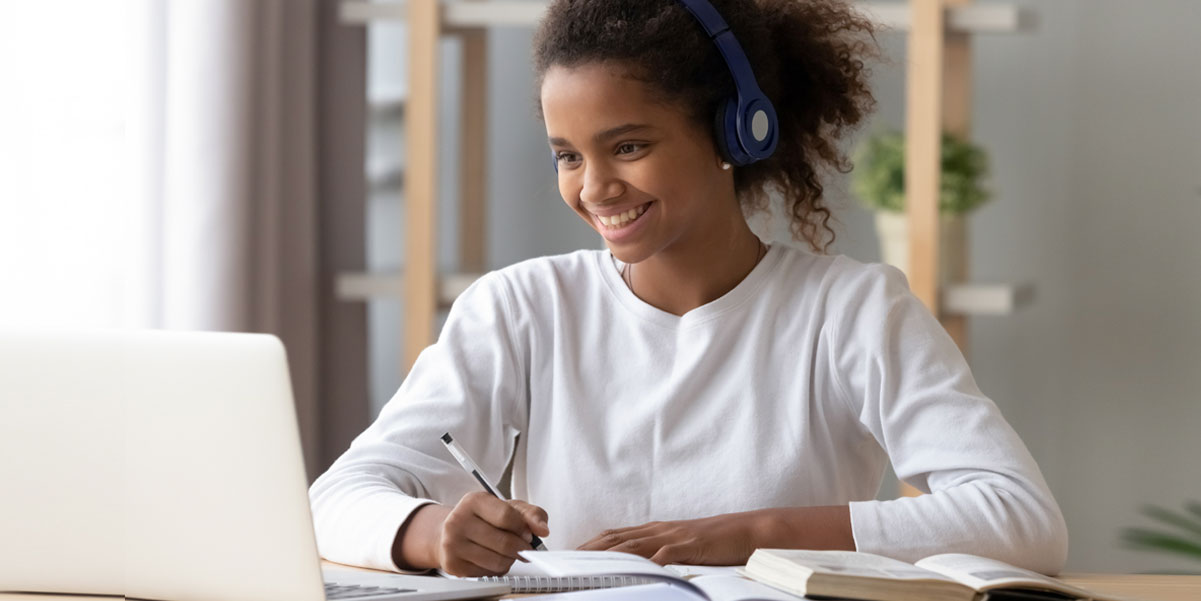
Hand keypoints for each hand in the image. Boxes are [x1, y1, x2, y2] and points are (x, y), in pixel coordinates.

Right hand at [435, 491, 549, 576]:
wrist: (452, 531)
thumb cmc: (484, 518)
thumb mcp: (508, 507)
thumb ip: (531, 514)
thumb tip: (542, 529)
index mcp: (473, 501)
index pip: (506, 516)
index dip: (523, 528)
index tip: (529, 534)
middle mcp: (458, 521)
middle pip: (504, 542)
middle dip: (521, 548)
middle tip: (524, 547)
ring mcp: (453, 544)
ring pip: (497, 561)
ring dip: (510, 560)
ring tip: (507, 552)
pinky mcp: (453, 565)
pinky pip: (487, 574)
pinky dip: (497, 569)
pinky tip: (493, 559)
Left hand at [577, 513, 757, 565]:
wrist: (745, 530)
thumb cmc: (714, 541)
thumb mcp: (681, 545)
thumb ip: (660, 551)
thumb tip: (641, 562)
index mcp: (656, 530)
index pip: (616, 535)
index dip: (592, 543)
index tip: (572, 552)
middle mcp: (659, 530)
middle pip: (617, 538)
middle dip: (590, 549)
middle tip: (568, 560)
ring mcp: (673, 537)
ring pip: (634, 544)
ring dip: (609, 555)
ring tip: (588, 565)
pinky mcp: (689, 546)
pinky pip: (664, 554)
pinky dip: (648, 562)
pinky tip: (635, 570)